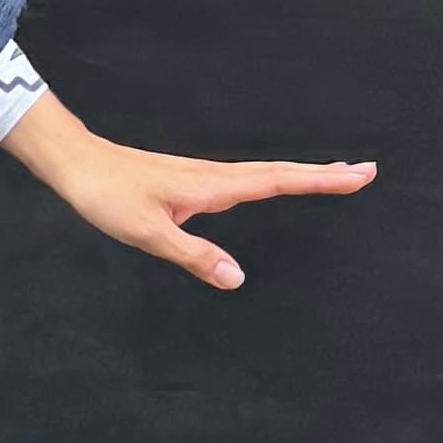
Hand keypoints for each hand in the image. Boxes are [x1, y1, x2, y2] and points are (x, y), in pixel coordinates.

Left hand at [1, 92, 373, 293]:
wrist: (76, 164)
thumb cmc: (108, 195)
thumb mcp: (149, 233)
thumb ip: (194, 255)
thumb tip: (237, 277)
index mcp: (213, 186)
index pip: (278, 182)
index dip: (320, 179)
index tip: (358, 175)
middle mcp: (215, 176)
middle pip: (281, 173)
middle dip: (324, 173)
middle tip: (366, 171)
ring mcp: (205, 177)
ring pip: (265, 173)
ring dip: (303, 174)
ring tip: (335, 176)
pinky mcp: (193, 182)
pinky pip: (246, 178)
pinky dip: (273, 178)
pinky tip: (272, 184)